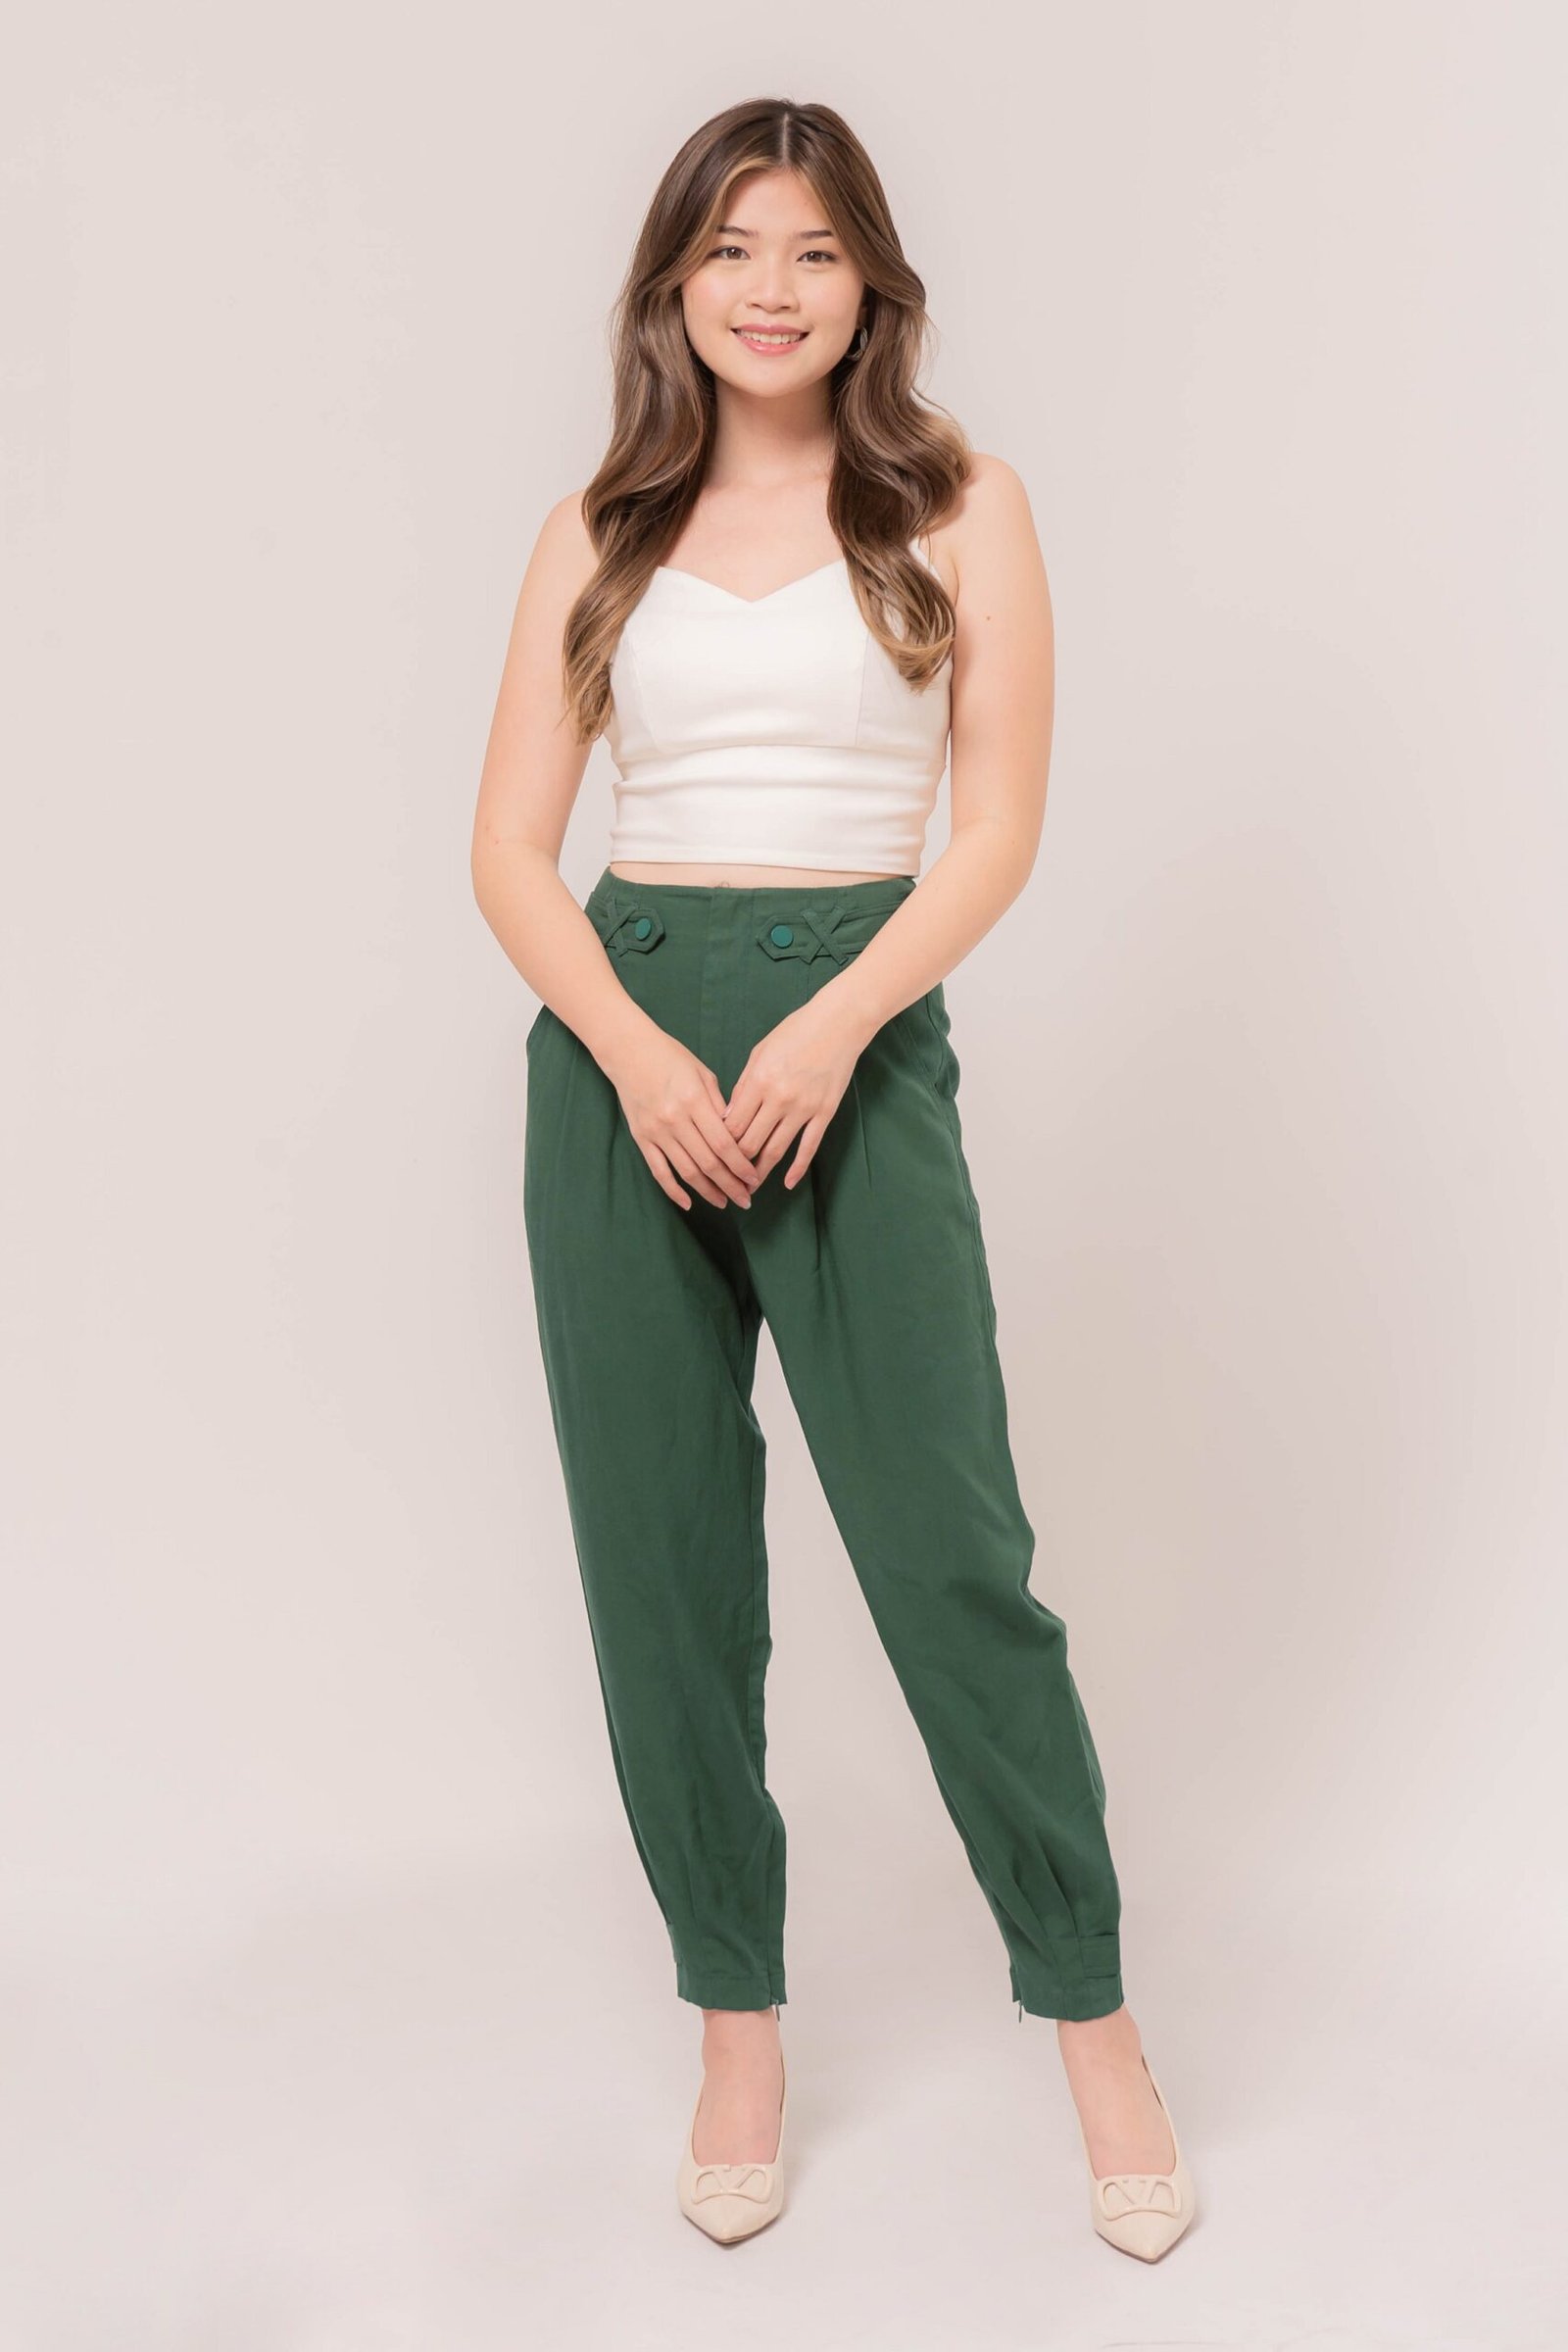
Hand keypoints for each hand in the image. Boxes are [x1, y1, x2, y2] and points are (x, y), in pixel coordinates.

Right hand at [601, 1025, 761, 1212]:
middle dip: (730, 1185)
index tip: (754, 1179)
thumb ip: (720, 1105)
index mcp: (695, 1101)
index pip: (724, 1143)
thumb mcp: (703, 1073)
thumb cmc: (671, 1057)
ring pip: (686, 1171)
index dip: (741, 1166)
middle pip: (708, 1162)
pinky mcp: (641, 1137)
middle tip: (746, 1200)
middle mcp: (675, 1119)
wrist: (628, 1051)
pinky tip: (688, 1203)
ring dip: (708, 1191)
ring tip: (724, 1202)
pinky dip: (673, 1190)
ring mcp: (656, 1131)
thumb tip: (737, 1136)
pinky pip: (659, 1171)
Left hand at [721, 996, 867, 1191]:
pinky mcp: (825, 1113)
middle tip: (726, 1179)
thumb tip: (728, 1117)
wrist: (839, 1023)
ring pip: (776, 1150)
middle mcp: (779, 1099)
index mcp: (759, 1081)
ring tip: (749, 1188)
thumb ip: (743, 1085)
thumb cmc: (796, 1031)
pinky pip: (808, 1147)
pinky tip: (787, 1182)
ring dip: (760, 1173)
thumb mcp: (760, 1051)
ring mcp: (804, 1108)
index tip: (713, 1156)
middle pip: (750, 1143)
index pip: (732, 1125)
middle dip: (735, 1164)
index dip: (719, 1145)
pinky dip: (797, 1169)